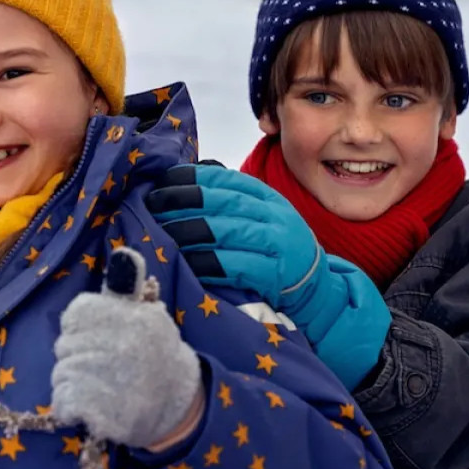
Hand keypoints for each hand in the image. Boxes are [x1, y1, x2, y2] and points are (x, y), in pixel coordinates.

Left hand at [51, 248, 202, 449]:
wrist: (177, 405)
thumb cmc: (156, 355)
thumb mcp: (147, 315)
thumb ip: (126, 288)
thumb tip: (123, 252)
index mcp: (122, 316)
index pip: (76, 314)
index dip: (83, 328)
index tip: (100, 339)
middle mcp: (110, 342)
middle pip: (65, 345)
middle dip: (78, 357)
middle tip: (105, 368)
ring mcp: (98, 377)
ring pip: (61, 373)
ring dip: (74, 383)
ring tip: (101, 388)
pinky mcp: (92, 410)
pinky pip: (62, 401)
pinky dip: (70, 406)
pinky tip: (91, 407)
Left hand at [145, 163, 323, 314]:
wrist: (316, 290)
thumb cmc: (276, 252)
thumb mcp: (262, 220)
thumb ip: (231, 204)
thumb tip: (180, 188)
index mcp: (267, 198)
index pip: (226, 179)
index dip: (191, 178)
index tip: (162, 181)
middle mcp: (274, 215)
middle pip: (222, 202)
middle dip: (182, 201)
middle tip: (152, 206)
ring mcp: (277, 244)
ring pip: (224, 231)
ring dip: (188, 232)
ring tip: (161, 234)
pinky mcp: (275, 274)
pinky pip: (233, 265)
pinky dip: (206, 264)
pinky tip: (185, 262)